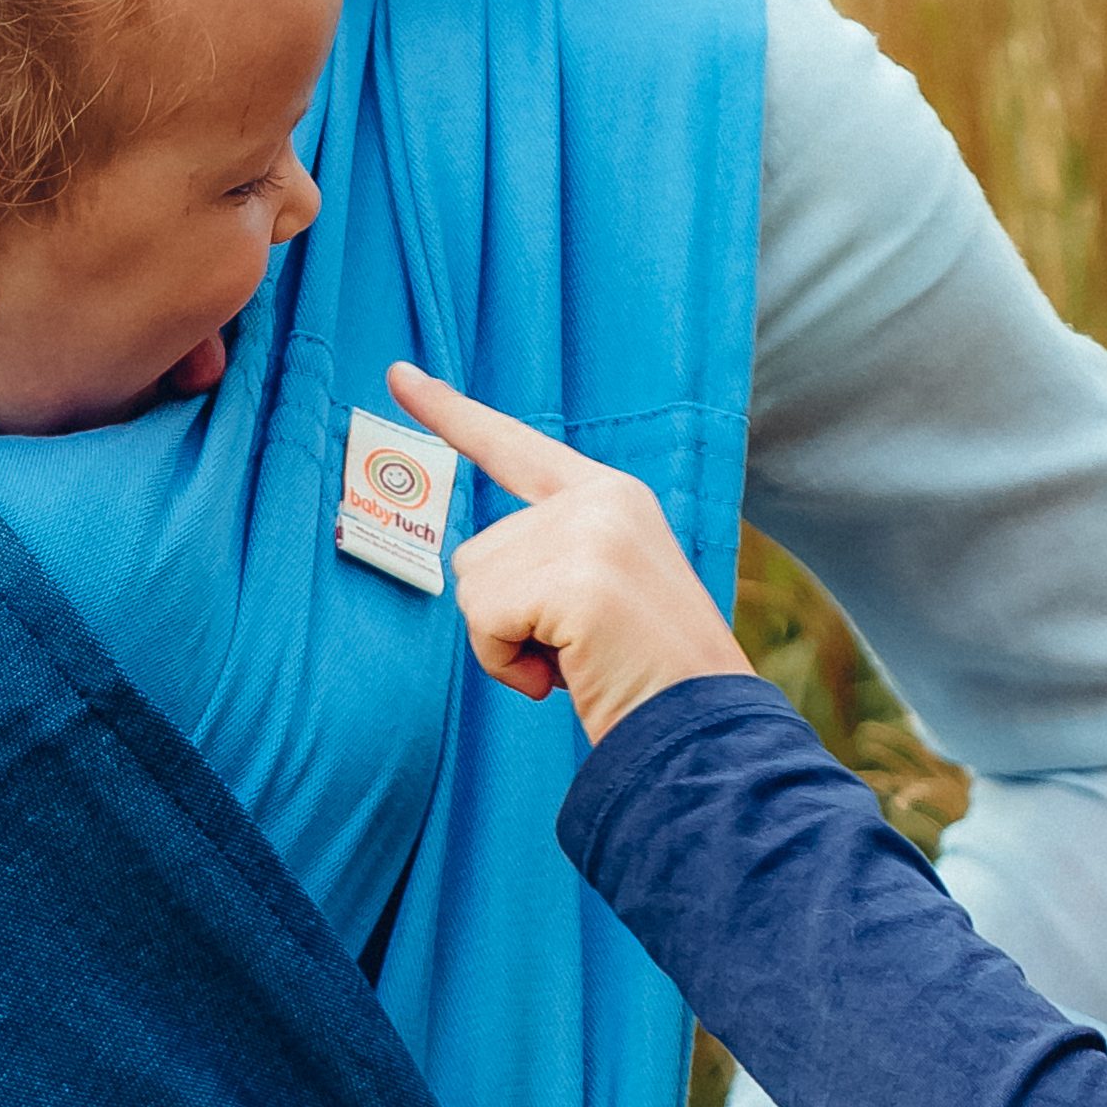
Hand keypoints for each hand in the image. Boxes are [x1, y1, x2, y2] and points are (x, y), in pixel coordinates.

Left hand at [387, 365, 755, 745]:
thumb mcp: (602, 591)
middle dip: (505, 620)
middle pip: (475, 553)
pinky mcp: (577, 579)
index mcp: (611, 495)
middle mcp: (600, 498)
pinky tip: (568, 675)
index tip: (401, 375)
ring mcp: (590, 533)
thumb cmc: (646, 678)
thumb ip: (548, 556)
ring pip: (473, 588)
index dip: (450, 413)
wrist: (705, 731)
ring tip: (578, 663)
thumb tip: (474, 565)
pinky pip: (484, 622)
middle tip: (575, 652)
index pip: (513, 446)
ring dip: (508, 645)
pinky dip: (509, 665)